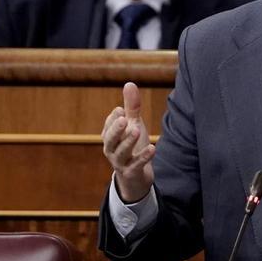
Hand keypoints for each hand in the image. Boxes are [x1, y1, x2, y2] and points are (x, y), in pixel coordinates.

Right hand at [102, 82, 154, 201]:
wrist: (136, 177)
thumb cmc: (133, 146)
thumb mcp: (133, 125)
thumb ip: (131, 107)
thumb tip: (129, 83)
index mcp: (110, 137)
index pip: (108, 126)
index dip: (113, 119)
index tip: (121, 110)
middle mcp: (112, 150)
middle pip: (110, 140)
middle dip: (116, 129)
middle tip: (124, 118)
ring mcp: (121, 163)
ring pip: (121, 152)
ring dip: (128, 141)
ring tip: (136, 129)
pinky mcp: (132, 173)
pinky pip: (136, 165)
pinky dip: (143, 157)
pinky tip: (153, 148)